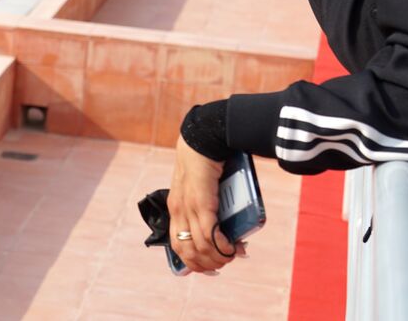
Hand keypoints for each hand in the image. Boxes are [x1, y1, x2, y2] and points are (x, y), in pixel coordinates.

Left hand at [167, 136, 242, 273]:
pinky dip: (221, 246)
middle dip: (209, 263)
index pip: (178, 246)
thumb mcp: (201, 191)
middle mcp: (177, 211)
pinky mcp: (201, 202)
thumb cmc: (206, 165)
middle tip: (226, 261)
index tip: (211, 267)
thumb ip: (208, 210)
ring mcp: (188, 207)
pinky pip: (209, 233)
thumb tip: (227, 230)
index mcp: (175, 209)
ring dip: (218, 257)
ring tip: (232, 255)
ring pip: (200, 246)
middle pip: (187, 252)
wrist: (203, 140)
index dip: (194, 262)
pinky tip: (231, 248)